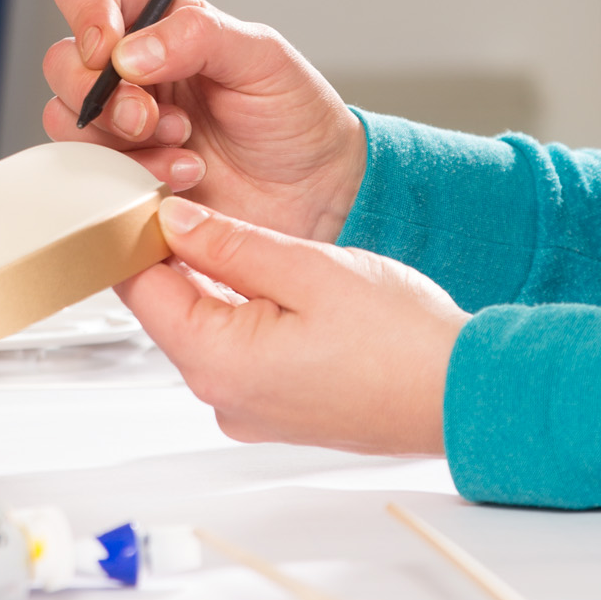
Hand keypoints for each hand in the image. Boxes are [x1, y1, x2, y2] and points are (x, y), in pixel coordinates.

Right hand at [43, 0, 364, 241]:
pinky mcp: (122, 177)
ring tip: (185, 148)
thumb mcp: (263, 57)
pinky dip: (131, 177)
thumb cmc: (293, 115)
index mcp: (159, 22)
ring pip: (66, 120)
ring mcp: (122, 125)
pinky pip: (88, 174)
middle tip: (153, 116)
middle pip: (62, 60)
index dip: (86, 10)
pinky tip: (183, 178)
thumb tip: (129, 51)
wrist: (315, 192)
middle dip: (102, 94)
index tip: (110, 48)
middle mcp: (130, 69)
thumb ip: (199, 36)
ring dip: (122, 140)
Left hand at [118, 195, 464, 454]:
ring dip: (215, 280)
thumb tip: (171, 218)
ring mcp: (250, 409)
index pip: (141, 289)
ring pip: (205, 326)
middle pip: (169, 309)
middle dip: (178, 253)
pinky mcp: (276, 409)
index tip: (148, 190)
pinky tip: (275, 279)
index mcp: (219, 363)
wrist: (463, 393)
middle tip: (200, 196)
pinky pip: (239, 349)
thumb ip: (229, 242)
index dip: (137, 233)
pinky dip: (245, 310)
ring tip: (246, 234)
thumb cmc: (401, 339)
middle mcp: (223, 397)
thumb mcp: (308, 267)